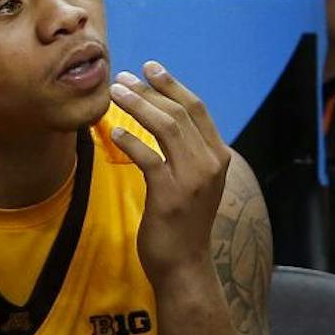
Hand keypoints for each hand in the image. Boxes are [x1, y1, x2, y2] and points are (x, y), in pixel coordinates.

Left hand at [110, 61, 230, 285]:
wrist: (185, 266)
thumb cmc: (184, 223)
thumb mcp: (195, 183)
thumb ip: (188, 154)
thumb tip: (164, 118)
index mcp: (219, 157)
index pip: (198, 109)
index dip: (173, 85)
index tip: (150, 68)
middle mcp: (211, 165)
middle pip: (181, 112)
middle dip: (150, 90)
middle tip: (122, 78)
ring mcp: (192, 180)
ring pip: (166, 127)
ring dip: (137, 106)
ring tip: (115, 94)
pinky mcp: (170, 196)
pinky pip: (148, 157)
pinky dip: (130, 140)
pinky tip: (114, 132)